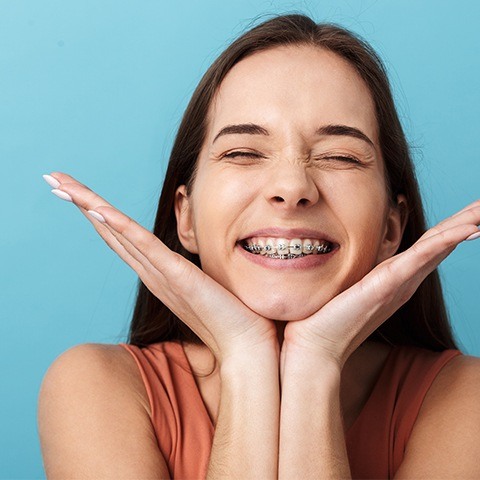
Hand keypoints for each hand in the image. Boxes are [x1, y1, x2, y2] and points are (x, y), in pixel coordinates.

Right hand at [45, 172, 278, 364]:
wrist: (246, 346)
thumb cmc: (230, 316)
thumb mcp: (205, 282)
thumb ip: (191, 270)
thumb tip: (194, 259)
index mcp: (158, 272)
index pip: (121, 236)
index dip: (97, 212)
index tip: (75, 191)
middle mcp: (152, 272)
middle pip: (110, 230)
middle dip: (81, 203)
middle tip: (53, 178)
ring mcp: (162, 275)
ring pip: (118, 233)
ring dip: (89, 207)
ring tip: (62, 184)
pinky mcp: (179, 277)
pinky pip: (145, 247)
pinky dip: (120, 228)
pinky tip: (99, 210)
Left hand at [282, 200, 479, 370]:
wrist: (317, 345)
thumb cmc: (329, 317)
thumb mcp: (350, 285)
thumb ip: (361, 271)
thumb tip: (354, 255)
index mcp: (397, 278)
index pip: (429, 245)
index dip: (452, 227)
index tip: (472, 212)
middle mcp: (404, 280)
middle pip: (441, 243)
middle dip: (467, 221)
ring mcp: (399, 283)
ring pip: (438, 247)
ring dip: (464, 226)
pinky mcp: (387, 285)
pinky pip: (419, 259)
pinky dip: (444, 242)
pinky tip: (466, 230)